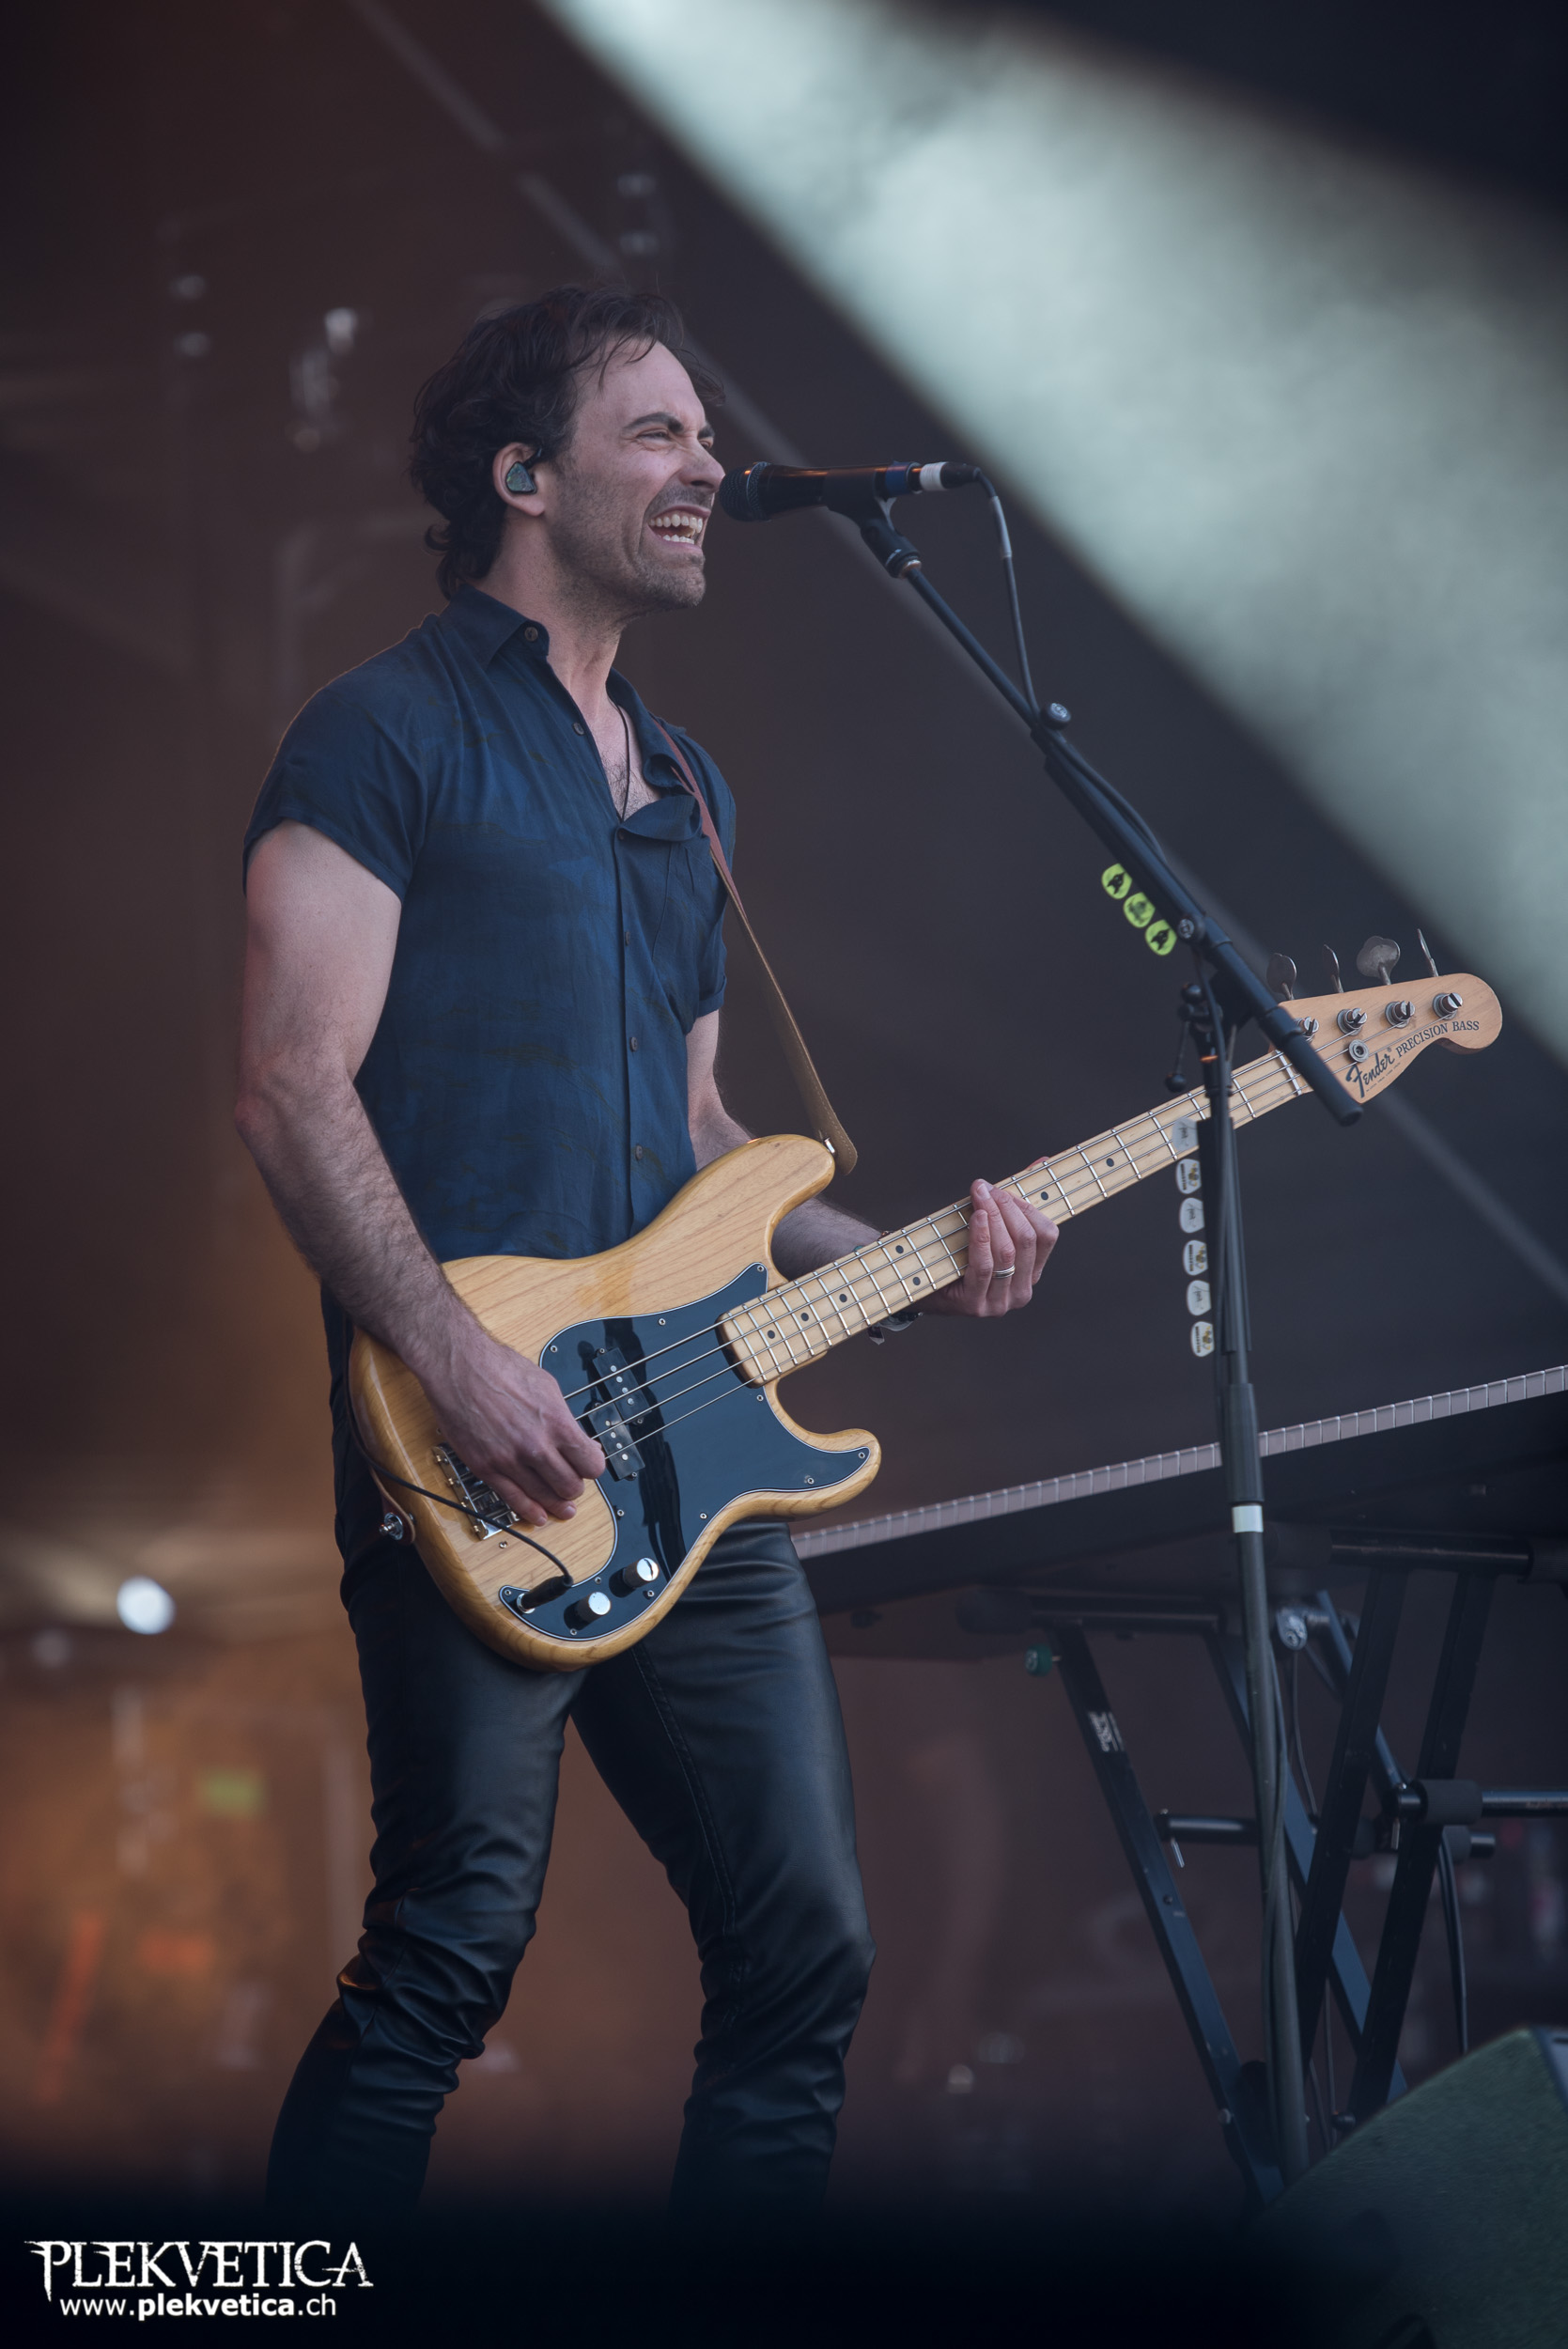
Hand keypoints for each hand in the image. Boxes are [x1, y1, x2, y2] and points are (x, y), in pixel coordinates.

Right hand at [420, 1319, 605, 1527]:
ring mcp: (510, 1460)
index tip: (589, 1465)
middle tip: (574, 1484)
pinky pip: (513, 1499)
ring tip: (564, 1509)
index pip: (591, 1464)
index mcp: (557, 1423)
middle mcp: (536, 1446)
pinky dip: (530, 1511)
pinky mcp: (486, 1467)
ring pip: (544, 1497)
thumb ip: (562, 1416)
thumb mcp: (546, 1386)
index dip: (592, 1467)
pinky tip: (539, 1516)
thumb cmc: (500, 1368)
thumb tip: (574, 1436)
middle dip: (575, 1487)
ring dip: (557, 1504)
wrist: (459, 1367)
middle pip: (570, 1486)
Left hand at [922, 1177, 1057, 1318]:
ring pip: (1007, 1251)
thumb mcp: (988, 1228)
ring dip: (993, 1216)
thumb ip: (1015, 1200)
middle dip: (1007, 1207)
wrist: (921, 1290)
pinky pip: (984, 1265)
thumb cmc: (956, 1255)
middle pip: (1027, 1240)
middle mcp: (1021, 1292)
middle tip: (985, 1187)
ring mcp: (1000, 1303)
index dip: (1028, 1207)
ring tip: (979, 1195)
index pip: (1047, 1236)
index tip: (1004, 1188)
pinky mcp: (976, 1305)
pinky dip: (981, 1237)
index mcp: (1031, 1274)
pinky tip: (976, 1217)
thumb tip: (1042, 1161)